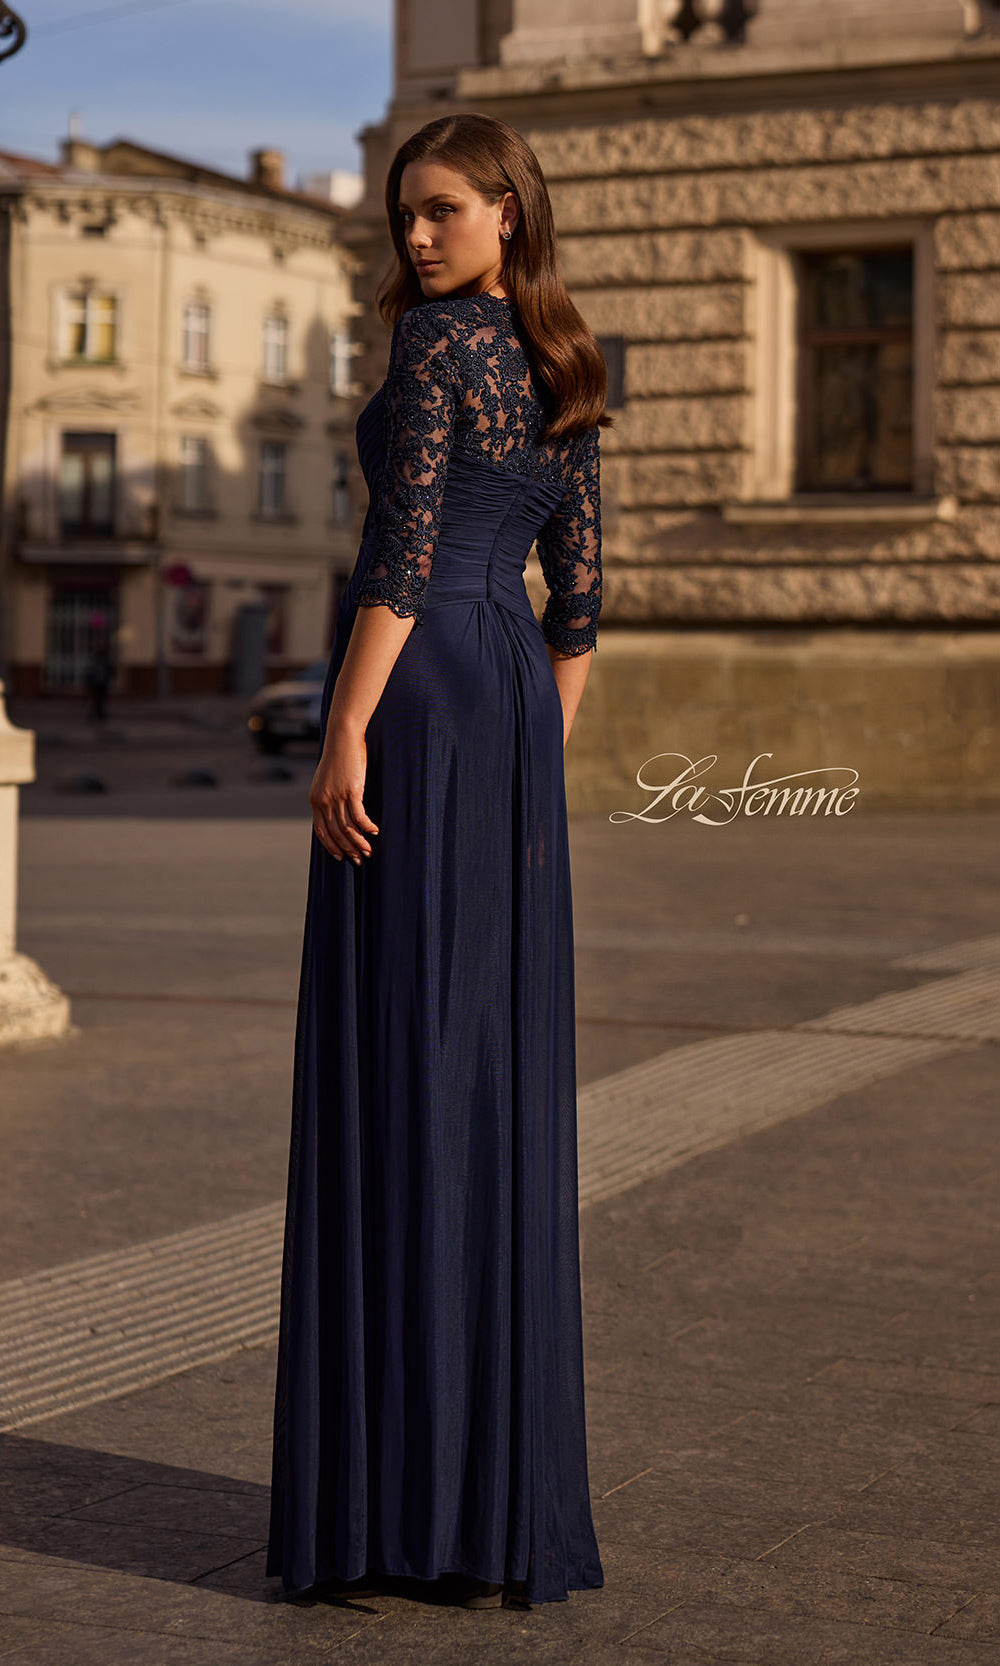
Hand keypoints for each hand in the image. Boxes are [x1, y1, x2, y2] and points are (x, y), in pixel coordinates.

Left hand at [309, 721, 378, 863]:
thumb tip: (338, 811)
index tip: (341, 856)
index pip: (321, 830)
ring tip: (368, 852)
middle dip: (348, 849)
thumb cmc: (338, 757)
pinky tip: (374, 832)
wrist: (342, 738)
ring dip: (359, 842)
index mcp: (315, 800)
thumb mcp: (327, 779)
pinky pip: (359, 816)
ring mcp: (337, 796)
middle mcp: (323, 801)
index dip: (331, 845)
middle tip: (359, 859)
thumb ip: (329, 795)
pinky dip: (367, 826)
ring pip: (347, 827)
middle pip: (336, 832)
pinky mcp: (351, 791)